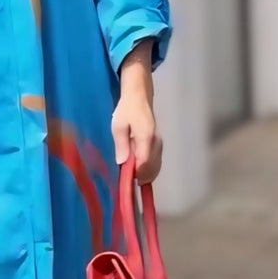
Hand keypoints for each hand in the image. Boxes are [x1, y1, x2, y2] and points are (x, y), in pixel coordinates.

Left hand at [112, 45, 161, 182]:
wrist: (139, 95)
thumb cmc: (127, 109)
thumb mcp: (118, 126)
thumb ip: (121, 144)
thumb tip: (122, 162)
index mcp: (145, 138)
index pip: (144, 162)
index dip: (137, 174)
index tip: (129, 180)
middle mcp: (156, 142)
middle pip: (153, 166)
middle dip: (143, 177)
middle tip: (131, 182)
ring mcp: (159, 142)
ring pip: (157, 164)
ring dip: (147, 174)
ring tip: (135, 179)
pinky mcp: (158, 141)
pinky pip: (157, 159)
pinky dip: (151, 168)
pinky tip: (142, 171)